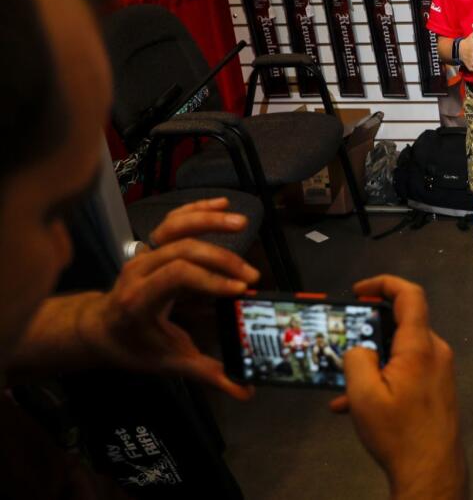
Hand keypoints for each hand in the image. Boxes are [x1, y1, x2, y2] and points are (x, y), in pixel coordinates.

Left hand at [77, 198, 259, 399]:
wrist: (99, 328)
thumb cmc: (133, 346)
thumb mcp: (168, 363)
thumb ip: (207, 374)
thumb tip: (244, 390)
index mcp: (140, 299)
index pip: (176, 276)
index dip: (211, 280)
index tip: (241, 290)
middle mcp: (140, 271)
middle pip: (183, 250)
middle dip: (221, 260)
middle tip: (251, 276)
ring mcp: (145, 254)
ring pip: (176, 227)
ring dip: (210, 222)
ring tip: (243, 224)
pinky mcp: (152, 246)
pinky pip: (174, 221)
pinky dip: (198, 209)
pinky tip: (223, 205)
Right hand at [331, 276, 464, 499]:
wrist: (431, 470)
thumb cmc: (400, 434)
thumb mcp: (364, 395)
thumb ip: (356, 360)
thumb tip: (359, 348)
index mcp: (420, 347)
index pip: (410, 295)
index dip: (384, 283)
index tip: (360, 290)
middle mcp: (435, 352)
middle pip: (403, 322)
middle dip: (370, 329)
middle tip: (345, 339)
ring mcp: (439, 370)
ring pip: (401, 350)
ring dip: (373, 360)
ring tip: (345, 383)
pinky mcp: (437, 386)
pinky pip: (408, 370)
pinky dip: (384, 378)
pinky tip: (357, 404)